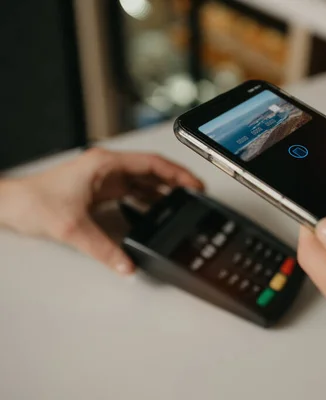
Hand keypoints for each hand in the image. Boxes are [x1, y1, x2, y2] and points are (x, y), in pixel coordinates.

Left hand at [0, 148, 202, 274]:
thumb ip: (104, 250)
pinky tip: (156, 211)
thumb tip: (126, 265)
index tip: (194, 184)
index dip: (178, 173)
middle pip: (152, 171)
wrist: (11, 205)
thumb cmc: (33, 202)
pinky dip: (148, 199)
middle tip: (195, 196)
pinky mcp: (102, 189)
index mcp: (105, 164)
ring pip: (144, 181)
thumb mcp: (72, 228)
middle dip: (176, 182)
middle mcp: (107, 168)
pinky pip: (133, 191)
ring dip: (163, 191)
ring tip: (181, 204)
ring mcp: (105, 178)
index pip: (152, 164)